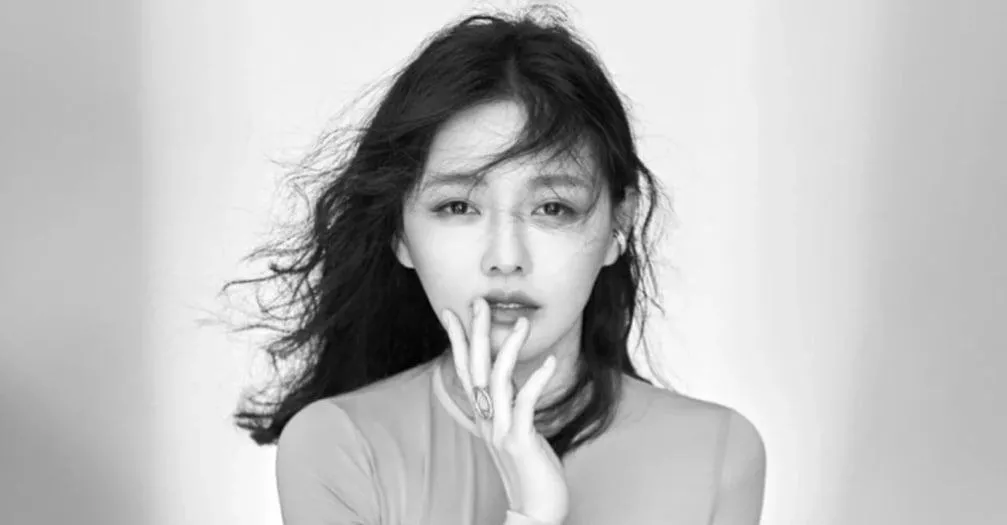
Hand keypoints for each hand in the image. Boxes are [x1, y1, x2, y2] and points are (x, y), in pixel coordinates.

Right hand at [441, 297, 569, 524]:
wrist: (534, 510)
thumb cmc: (530, 469)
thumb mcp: (514, 430)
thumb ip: (508, 403)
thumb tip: (509, 377)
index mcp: (484, 414)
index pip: (464, 370)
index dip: (457, 341)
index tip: (452, 312)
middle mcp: (487, 419)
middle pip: (475, 368)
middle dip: (476, 333)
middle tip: (478, 302)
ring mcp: (501, 430)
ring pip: (498, 381)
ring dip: (508, 348)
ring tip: (520, 322)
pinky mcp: (519, 442)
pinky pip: (525, 404)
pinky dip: (537, 380)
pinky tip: (550, 363)